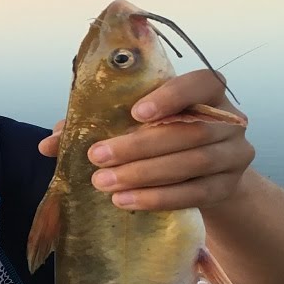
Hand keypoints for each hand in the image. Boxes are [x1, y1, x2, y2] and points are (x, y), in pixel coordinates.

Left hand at [37, 69, 253, 210]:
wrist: (208, 175)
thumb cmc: (164, 138)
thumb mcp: (136, 124)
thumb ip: (98, 124)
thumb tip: (48, 144)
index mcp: (208, 91)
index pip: (202, 82)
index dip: (170, 96)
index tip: (135, 113)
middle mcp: (229, 120)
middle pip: (188, 131)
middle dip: (139, 146)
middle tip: (98, 158)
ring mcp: (234, 154)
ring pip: (191, 163)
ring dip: (144, 175)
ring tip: (105, 184)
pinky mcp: (228, 187)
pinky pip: (195, 194)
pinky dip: (158, 198)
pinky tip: (126, 201)